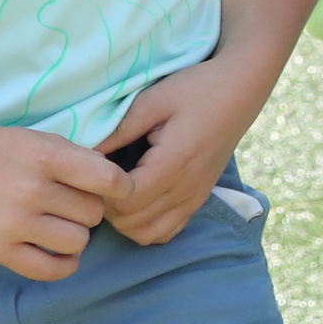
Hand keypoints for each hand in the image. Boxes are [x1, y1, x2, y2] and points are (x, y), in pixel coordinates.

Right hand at [0, 119, 125, 281]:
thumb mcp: (40, 140)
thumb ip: (79, 160)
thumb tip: (121, 187)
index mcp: (45, 157)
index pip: (110, 180)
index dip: (121, 187)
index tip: (115, 190)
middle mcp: (30, 190)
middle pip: (94, 213)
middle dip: (87, 208)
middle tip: (67, 202)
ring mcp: (13, 223)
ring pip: (78, 241)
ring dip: (76, 235)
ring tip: (59, 223)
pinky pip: (50, 270)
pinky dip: (64, 264)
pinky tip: (60, 252)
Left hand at [97, 53, 257, 246]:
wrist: (241, 89)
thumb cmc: (195, 89)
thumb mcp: (151, 101)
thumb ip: (116, 131)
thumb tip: (81, 155)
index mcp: (173, 162)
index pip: (125, 201)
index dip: (101, 191)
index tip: (92, 169)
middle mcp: (186, 187)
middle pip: (132, 222)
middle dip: (107, 206)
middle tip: (97, 179)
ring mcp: (195, 196)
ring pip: (148, 234)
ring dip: (124, 220)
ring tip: (115, 191)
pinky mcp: (199, 198)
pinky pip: (167, 232)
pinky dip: (146, 226)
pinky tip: (137, 201)